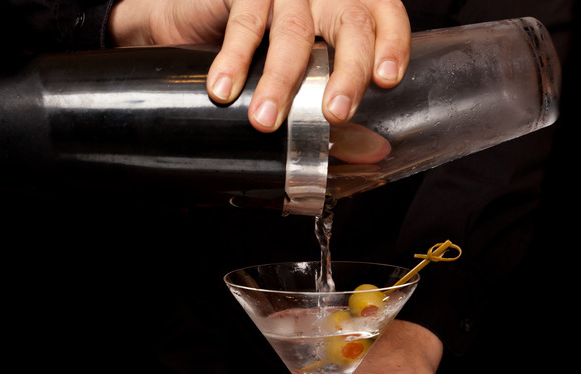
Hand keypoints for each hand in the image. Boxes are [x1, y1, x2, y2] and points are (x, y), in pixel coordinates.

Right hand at [109, 0, 410, 132]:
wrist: (189, 20)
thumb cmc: (258, 49)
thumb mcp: (302, 74)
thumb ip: (336, 104)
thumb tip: (373, 152)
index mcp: (345, 9)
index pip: (384, 16)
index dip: (391, 44)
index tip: (385, 80)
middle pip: (349, 23)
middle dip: (347, 72)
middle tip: (335, 113)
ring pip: (294, 31)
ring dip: (281, 80)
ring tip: (267, 120)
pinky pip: (244, 22)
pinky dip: (235, 60)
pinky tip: (224, 90)